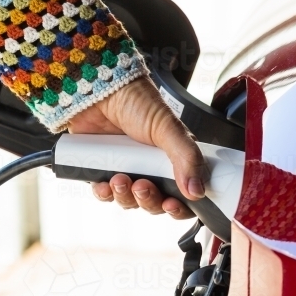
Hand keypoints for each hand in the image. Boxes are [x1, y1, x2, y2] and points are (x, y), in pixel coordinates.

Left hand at [66, 78, 207, 219]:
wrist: (98, 88)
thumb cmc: (135, 100)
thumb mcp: (168, 128)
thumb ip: (186, 158)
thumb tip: (197, 191)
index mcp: (172, 159)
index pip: (181, 194)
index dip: (178, 206)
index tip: (173, 205)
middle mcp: (150, 167)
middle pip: (154, 202)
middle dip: (149, 201)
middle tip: (144, 186)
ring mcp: (126, 169)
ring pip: (129, 200)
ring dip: (126, 196)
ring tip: (121, 179)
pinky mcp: (102, 169)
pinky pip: (105, 193)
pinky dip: (105, 193)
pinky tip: (105, 183)